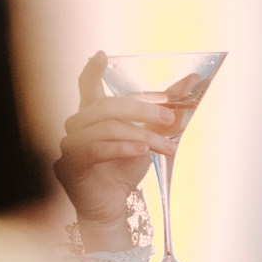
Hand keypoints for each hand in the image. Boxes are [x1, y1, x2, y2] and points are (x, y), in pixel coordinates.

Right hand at [53, 52, 179, 249]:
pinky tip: (141, 152)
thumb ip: (165, 109)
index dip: (93, 71)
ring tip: (166, 147)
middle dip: (143, 110)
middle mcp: (76, 125)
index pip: (87, 86)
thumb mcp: (149, 135)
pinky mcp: (70, 165)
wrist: (112, 206)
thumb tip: (192, 81)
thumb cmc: (125, 169)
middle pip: (107, 107)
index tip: (101, 55)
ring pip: (106, 129)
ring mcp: (70, 145)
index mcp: (92, 114)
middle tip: (170, 118)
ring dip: (141, 135)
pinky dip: (121, 148)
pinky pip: (95, 150)